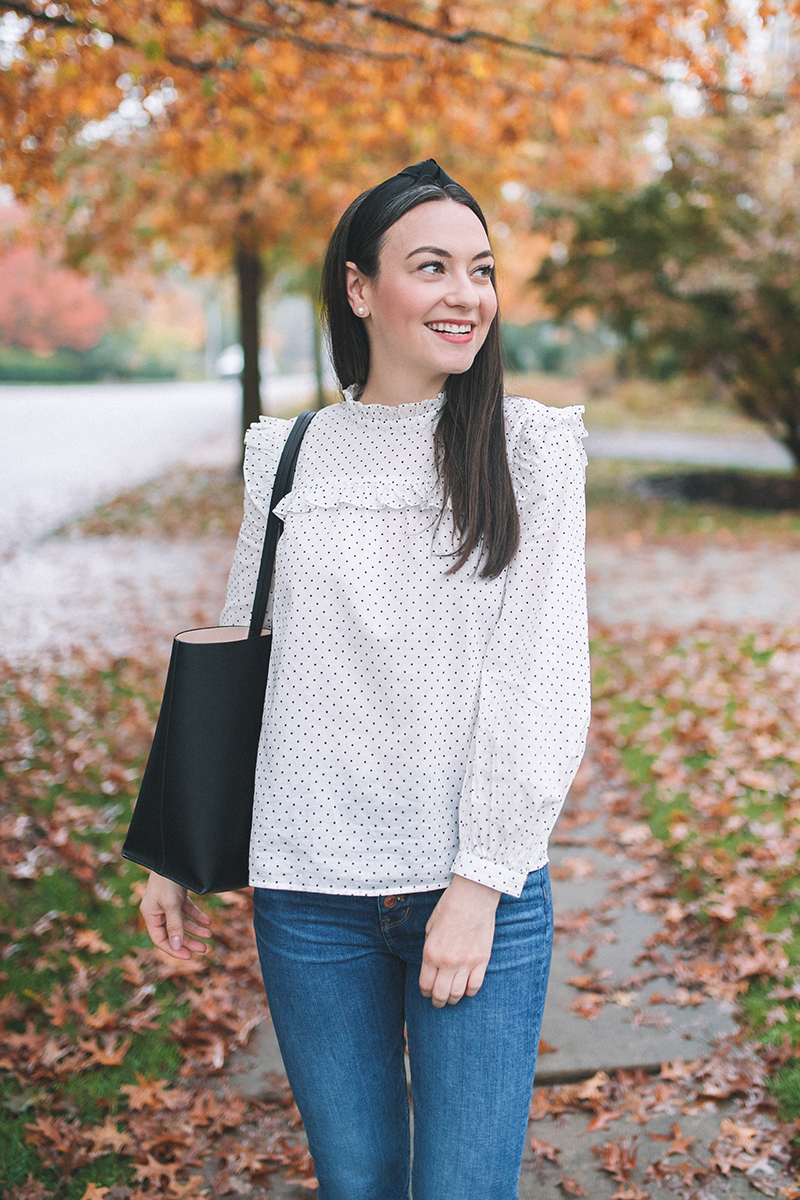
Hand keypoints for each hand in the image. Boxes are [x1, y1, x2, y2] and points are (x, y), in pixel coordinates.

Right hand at [140, 871, 212, 959]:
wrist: (174, 856)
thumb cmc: (168, 880)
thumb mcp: (171, 904)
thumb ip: (175, 925)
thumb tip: (176, 946)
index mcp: (151, 915)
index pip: (160, 939)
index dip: (174, 949)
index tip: (189, 956)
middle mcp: (157, 910)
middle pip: (173, 932)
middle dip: (189, 941)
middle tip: (204, 948)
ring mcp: (167, 903)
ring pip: (182, 922)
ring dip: (195, 929)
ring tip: (209, 935)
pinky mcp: (176, 895)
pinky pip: (187, 910)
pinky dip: (197, 915)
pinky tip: (208, 921)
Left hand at [419, 874, 500, 1007]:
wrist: (473, 897)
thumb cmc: (449, 908)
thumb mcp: (430, 928)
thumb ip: (430, 950)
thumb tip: (431, 966)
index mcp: (431, 953)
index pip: (425, 985)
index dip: (425, 992)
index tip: (426, 992)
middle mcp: (448, 962)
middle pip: (441, 995)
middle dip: (437, 1001)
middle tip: (438, 1001)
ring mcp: (466, 963)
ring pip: (458, 994)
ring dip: (453, 999)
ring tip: (451, 997)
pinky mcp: (482, 961)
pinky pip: (475, 986)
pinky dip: (469, 992)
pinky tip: (466, 988)